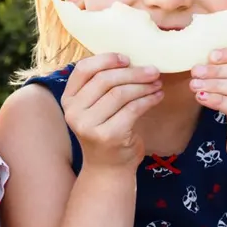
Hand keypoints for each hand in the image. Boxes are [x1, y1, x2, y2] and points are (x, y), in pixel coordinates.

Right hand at [60, 54, 162, 170]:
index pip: (84, 69)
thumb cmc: (106, 131)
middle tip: (153, 71)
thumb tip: (128, 59)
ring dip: (143, 86)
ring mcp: (89, 125)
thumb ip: (101, 86)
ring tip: (157, 83)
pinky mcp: (108, 135)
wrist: (108, 168)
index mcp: (68, 99)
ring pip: (120, 93)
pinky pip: (132, 109)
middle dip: (133, 72)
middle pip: (105, 80)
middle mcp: (73, 112)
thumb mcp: (95, 108)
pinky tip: (157, 97)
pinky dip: (148, 100)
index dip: (106, 59)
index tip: (127, 59)